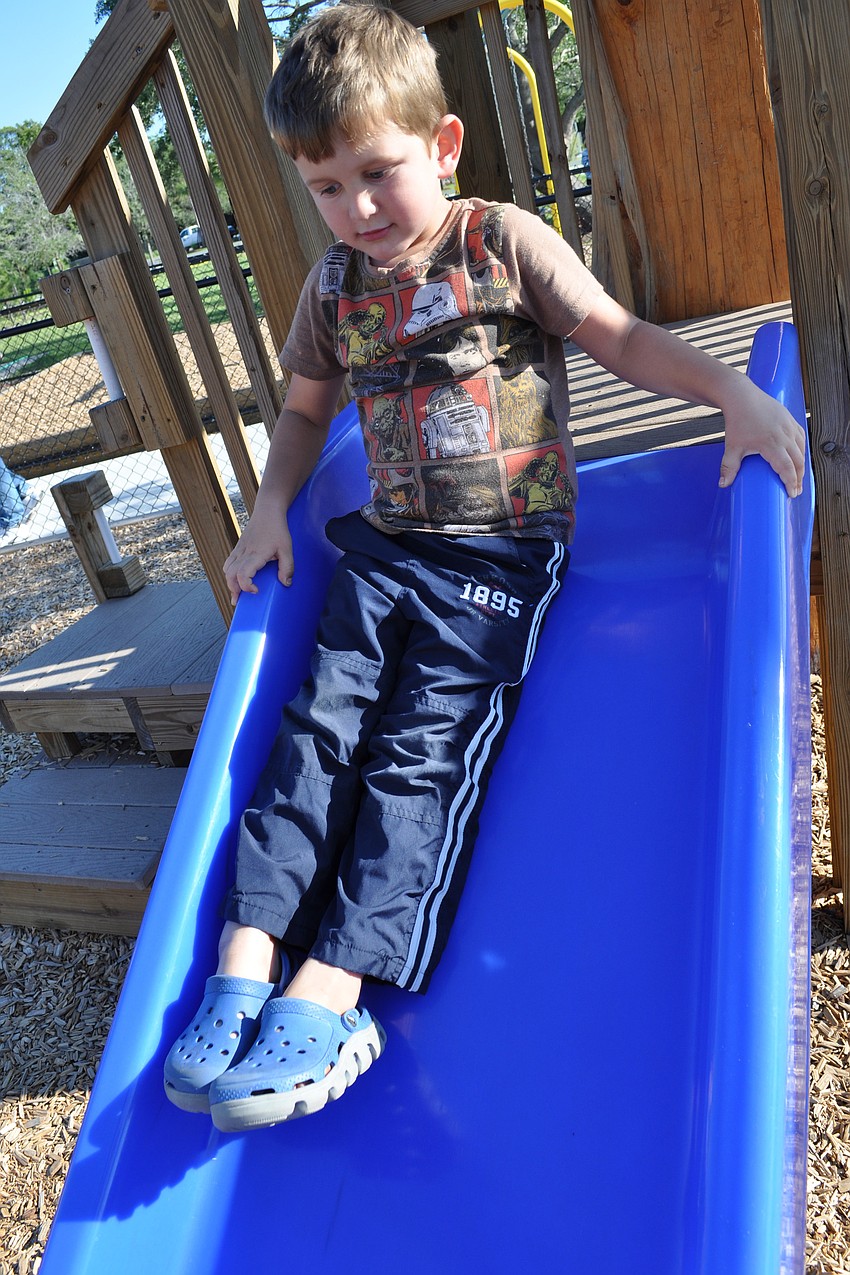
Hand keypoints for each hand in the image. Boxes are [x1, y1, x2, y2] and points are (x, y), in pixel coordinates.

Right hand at [223, 508, 293, 605]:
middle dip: (234, 589)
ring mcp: (239, 550)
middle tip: (240, 600)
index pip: (242, 574)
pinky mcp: (238, 547)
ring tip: (237, 593)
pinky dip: (230, 573)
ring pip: (227, 570)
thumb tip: (286, 584)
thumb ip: (287, 567)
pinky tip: (236, 579)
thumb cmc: (277, 529)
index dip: (246, 586)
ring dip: (230, 582)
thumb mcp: (287, 548)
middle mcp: (244, 553)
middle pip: (230, 575)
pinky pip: (229, 563)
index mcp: (255, 554)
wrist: (267, 511)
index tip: (256, 590)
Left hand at [718, 381, 806, 497]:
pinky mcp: (791, 420)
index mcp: (771, 444)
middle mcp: (784, 436)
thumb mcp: (732, 447)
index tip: (791, 494)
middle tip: (795, 491)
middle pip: (798, 462)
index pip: (787, 468)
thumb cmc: (738, 421)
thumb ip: (729, 467)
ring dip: (801, 465)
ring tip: (797, 477)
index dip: (791, 483)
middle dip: (799, 478)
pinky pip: (801, 438)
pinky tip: (797, 458)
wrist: (742, 397)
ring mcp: (789, 426)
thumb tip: (723, 485)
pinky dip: (801, 450)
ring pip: (802, 450)